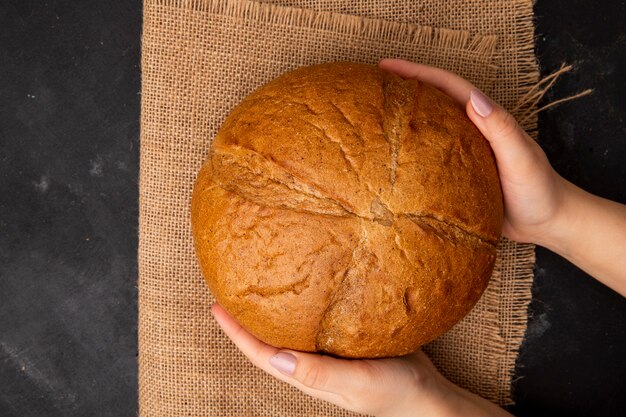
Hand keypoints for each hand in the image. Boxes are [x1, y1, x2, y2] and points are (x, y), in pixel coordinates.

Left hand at [212, 304, 511, 416]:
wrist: (428, 394)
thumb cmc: (395, 393)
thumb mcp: (357, 383)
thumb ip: (320, 372)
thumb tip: (278, 358)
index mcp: (308, 375)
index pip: (262, 354)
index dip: (237, 333)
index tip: (216, 307)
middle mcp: (313, 363)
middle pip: (270, 340)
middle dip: (248, 318)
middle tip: (232, 287)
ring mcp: (329, 353)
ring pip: (291, 329)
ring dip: (273, 309)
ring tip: (261, 280)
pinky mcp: (347, 339)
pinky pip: (317, 321)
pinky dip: (305, 304)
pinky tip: (310, 284)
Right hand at [378, 59, 567, 245]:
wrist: (546, 223)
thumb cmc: (539, 189)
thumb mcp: (523, 158)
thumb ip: (501, 129)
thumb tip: (474, 99)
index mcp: (484, 119)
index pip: (447, 87)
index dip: (417, 73)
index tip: (387, 67)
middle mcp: (470, 131)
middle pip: (432, 101)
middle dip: (404, 88)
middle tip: (372, 85)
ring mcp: (461, 153)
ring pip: (427, 129)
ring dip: (403, 118)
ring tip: (373, 115)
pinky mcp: (456, 176)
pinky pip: (427, 159)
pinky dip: (408, 153)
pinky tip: (388, 161)